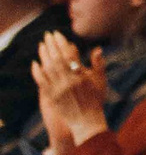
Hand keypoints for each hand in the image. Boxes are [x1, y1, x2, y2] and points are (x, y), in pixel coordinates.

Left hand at [32, 30, 109, 149]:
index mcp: (81, 76)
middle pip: (57, 58)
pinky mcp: (51, 95)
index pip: (69, 55)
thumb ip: (98, 64)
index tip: (58, 34)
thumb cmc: (96, 100)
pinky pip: (42, 81)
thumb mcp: (101, 81)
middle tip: (48, 35)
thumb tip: (97, 49)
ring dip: (43, 55)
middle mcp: (69, 81)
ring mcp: (59, 88)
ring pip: (48, 67)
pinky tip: (36, 63)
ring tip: (42, 44)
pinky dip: (38, 71)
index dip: (62, 43)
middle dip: (51, 45)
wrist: (87, 120)